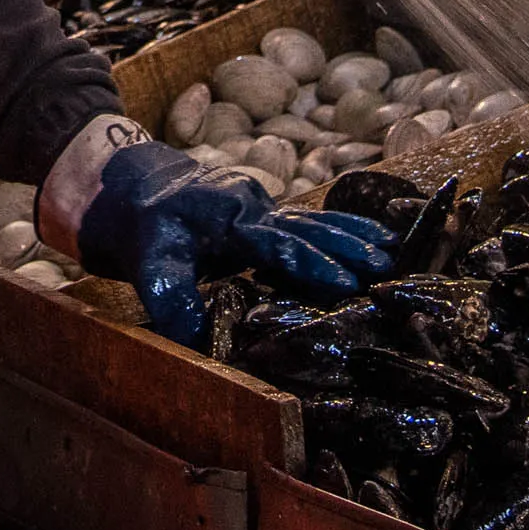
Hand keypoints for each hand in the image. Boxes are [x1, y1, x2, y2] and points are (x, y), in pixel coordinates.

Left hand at [75, 138, 390, 345]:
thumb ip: (172, 298)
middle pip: (308, 227)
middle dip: (346, 247)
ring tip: (393, 253)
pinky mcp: (268, 215)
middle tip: (385, 269)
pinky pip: (312, 222)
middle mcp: (254, 205)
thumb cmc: (145, 226)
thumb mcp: (148, 262)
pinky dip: (344, 231)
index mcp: (229, 214)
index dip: (309, 262)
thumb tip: (197, 341)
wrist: (135, 188)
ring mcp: (264, 206)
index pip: (276, 240)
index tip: (343, 282)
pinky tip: (377, 238)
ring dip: (353, 237)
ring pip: (316, 221)